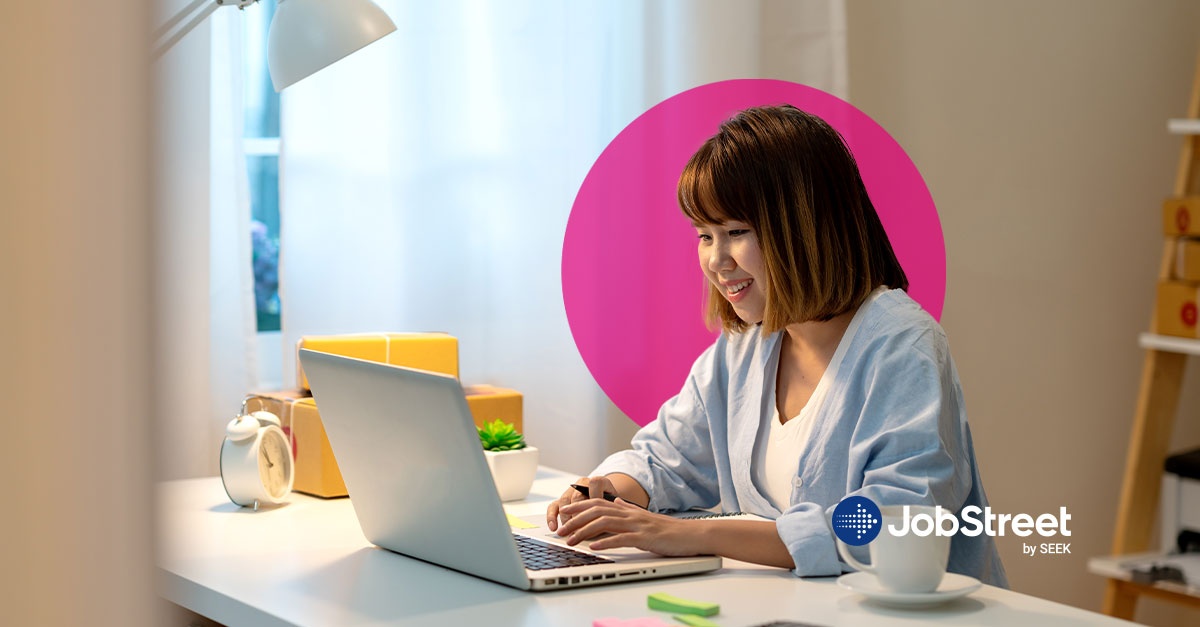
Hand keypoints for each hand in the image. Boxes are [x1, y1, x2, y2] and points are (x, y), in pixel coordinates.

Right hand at [546, 476, 618, 531]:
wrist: (606, 502)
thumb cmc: (611, 507)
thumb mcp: (615, 507)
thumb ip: (611, 511)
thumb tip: (602, 524)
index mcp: (600, 481)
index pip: (595, 483)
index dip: (596, 496)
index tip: (597, 512)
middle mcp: (583, 483)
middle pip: (577, 496)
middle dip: (578, 514)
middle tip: (580, 530)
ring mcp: (571, 491)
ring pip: (564, 501)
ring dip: (566, 518)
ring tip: (569, 532)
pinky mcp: (561, 501)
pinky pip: (553, 506)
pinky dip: (552, 517)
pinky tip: (553, 528)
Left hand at [554, 498, 698, 556]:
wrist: (691, 534)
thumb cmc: (669, 529)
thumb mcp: (645, 516)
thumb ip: (629, 508)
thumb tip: (616, 501)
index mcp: (629, 510)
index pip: (598, 502)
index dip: (580, 505)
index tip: (564, 511)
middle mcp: (630, 514)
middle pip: (596, 511)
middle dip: (575, 520)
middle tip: (560, 530)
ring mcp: (637, 525)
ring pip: (605, 523)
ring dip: (584, 531)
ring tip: (571, 541)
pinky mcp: (644, 537)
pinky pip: (621, 538)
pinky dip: (605, 542)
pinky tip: (593, 547)